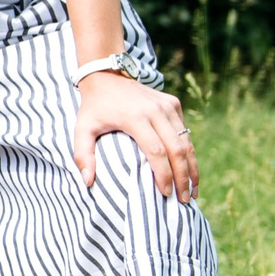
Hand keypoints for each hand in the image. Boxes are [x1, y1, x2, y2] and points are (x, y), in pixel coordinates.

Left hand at [73, 69, 196, 202]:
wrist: (106, 74)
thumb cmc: (94, 108)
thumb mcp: (81, 128)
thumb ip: (82, 154)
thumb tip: (88, 182)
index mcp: (134, 117)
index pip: (156, 151)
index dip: (163, 174)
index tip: (165, 194)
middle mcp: (155, 110)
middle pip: (177, 149)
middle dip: (183, 178)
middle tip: (184, 201)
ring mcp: (167, 105)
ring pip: (186, 142)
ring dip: (192, 168)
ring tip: (192, 192)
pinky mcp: (173, 103)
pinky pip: (185, 132)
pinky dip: (189, 154)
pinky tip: (190, 173)